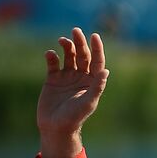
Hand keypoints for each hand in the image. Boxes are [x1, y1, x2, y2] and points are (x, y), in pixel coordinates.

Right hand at [37, 27, 108, 157]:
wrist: (56, 126)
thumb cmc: (76, 117)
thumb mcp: (88, 102)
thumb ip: (97, 87)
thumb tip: (106, 71)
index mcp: (93, 82)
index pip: (97, 62)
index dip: (97, 48)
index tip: (94, 36)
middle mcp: (81, 77)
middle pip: (83, 55)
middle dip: (80, 43)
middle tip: (76, 30)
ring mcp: (67, 77)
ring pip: (68, 56)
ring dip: (67, 47)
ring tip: (63, 41)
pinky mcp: (53, 79)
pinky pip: (53, 63)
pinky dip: (52, 56)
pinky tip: (50, 54)